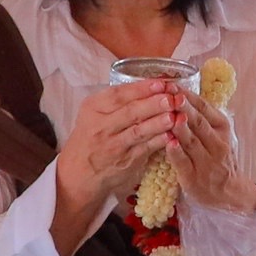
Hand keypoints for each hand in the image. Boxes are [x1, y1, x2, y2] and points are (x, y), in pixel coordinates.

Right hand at [55, 73, 180, 225]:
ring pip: (139, 131)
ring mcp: (113, 145)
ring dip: (159, 122)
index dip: (141, 88)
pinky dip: (159, 141)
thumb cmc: (91, 137)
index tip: (161, 83)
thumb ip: (117, 100)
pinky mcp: (125, 161)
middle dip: (153, 103)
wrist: (79, 172)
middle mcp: (101, 126)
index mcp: (93, 108)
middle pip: (130, 112)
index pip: (118, 94)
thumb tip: (153, 84)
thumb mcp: (94, 113)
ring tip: (175, 115)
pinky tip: (172, 135)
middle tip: (172, 97)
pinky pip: (145, 149)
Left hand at [175, 89, 255, 212]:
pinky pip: (184, 163)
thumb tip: (179, 91)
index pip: (205, 108)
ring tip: (171, 115)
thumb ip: (203, 116)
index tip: (173, 85)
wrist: (228, 192)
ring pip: (192, 142)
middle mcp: (217, 143)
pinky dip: (176, 152)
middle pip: (199, 123)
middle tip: (172, 94)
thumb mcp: (217, 133)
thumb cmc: (218, 158)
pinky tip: (168, 143)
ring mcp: (206, 162)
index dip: (189, 96)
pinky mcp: (193, 178)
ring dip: (180, 128)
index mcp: (222, 128)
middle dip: (185, 108)